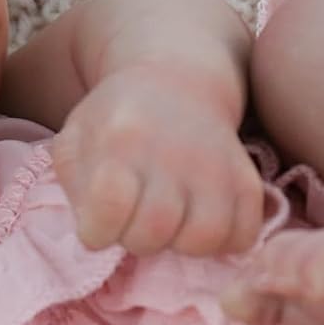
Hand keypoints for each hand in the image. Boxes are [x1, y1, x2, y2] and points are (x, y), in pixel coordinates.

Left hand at [51, 65, 265, 256]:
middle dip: (136, 240)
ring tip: (171, 225)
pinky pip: (243, 236)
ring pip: (203, 240)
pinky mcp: (248, 180)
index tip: (98, 224)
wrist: (177, 79)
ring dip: (181, 245)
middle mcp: (172, 153)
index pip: (108, 210)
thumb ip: (74, 184)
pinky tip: (201, 222)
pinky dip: (222, 241)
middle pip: (153, 233)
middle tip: (134, 221)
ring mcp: (216, 167)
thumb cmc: (117, 119)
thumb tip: (96, 229)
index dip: (96, 231)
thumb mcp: (77, 137)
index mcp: (122, 139)